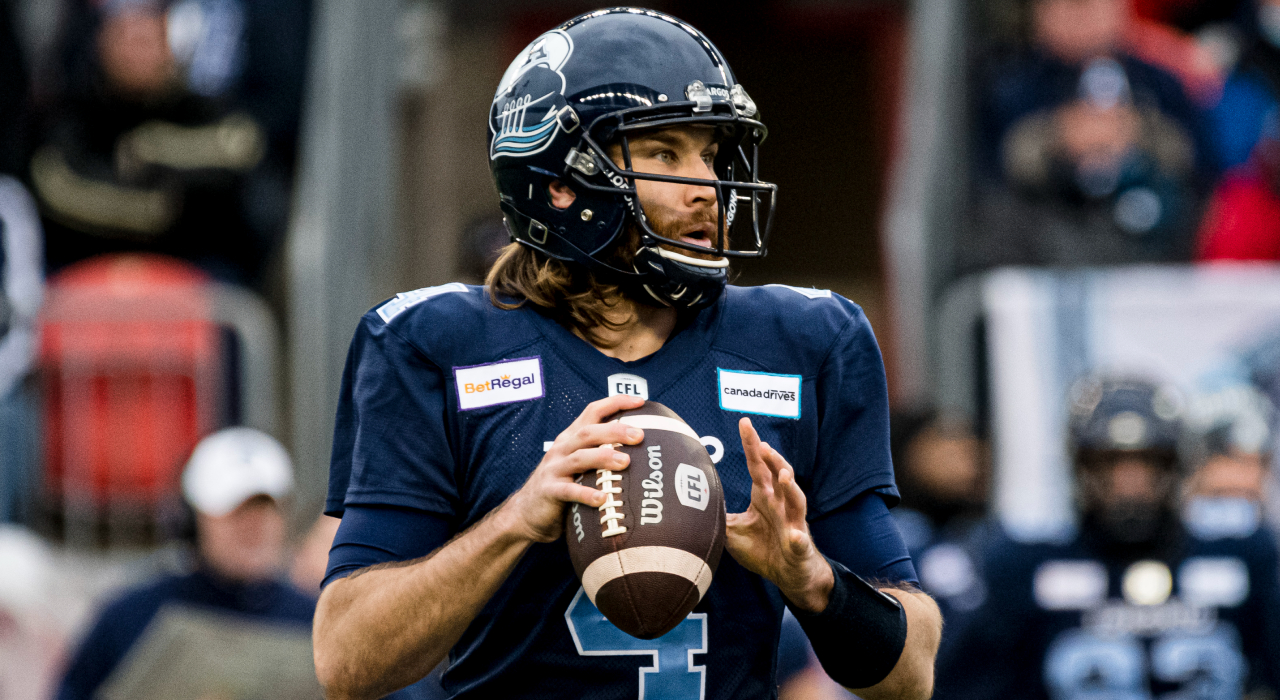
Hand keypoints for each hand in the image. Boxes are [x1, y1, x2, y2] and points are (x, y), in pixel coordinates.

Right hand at [499, 395, 645, 542]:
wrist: (526, 513)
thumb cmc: (562, 487)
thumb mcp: (579, 465)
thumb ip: (600, 455)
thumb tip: (643, 453)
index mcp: (571, 438)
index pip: (592, 412)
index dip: (615, 403)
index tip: (640, 402)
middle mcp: (562, 449)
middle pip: (588, 432)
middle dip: (614, 431)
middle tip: (639, 435)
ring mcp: (554, 469)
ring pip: (579, 458)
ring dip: (603, 458)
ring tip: (625, 462)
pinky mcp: (549, 491)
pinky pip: (569, 491)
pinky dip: (586, 494)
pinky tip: (602, 498)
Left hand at [725, 417, 833, 612]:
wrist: (790, 574)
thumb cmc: (764, 548)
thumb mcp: (733, 531)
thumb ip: (717, 514)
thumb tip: (689, 502)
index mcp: (765, 496)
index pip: (758, 466)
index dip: (752, 445)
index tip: (745, 423)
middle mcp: (781, 504)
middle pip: (779, 475)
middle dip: (773, 459)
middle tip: (763, 445)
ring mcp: (793, 523)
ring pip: (796, 500)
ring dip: (791, 487)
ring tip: (783, 474)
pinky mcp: (799, 546)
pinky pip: (800, 542)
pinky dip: (798, 539)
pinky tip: (795, 536)